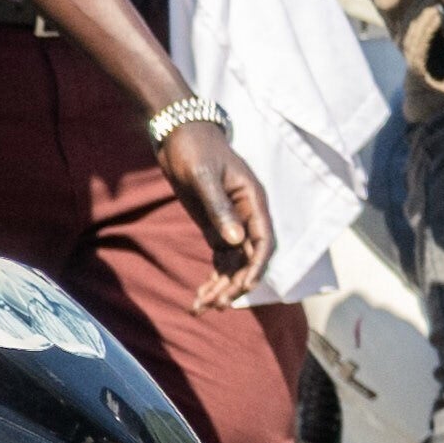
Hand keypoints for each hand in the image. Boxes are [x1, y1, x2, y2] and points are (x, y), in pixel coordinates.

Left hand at [156, 115, 272, 295]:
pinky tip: (200, 297)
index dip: (257, 266)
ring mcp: (232, 223)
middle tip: (216, 305)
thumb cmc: (195, 150)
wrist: (179, 135)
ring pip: (234, 264)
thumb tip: (235, 242)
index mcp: (253, 201)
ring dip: (222, 287)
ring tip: (202, 307)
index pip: (264, 241)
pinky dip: (212, 279)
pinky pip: (220, 259)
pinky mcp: (215, 227)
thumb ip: (219, 208)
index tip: (245, 287)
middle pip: (249, 258)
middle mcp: (248, 216)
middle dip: (235, 283)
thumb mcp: (203, 177)